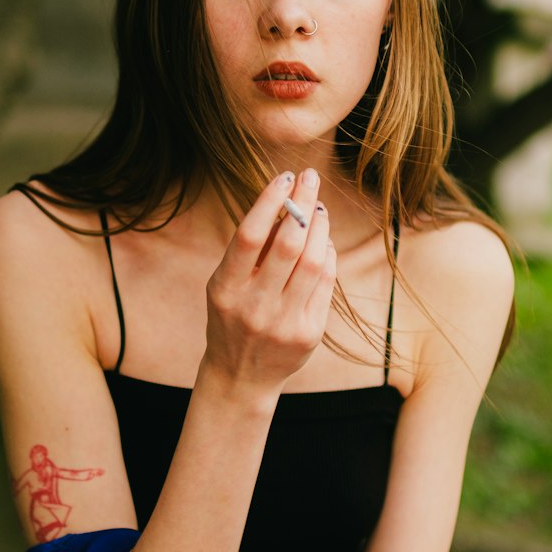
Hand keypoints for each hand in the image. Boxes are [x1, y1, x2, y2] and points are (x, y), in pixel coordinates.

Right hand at [203, 168, 335, 391]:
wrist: (241, 376)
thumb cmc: (232, 317)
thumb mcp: (225, 285)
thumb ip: (250, 251)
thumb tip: (285, 202)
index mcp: (226, 290)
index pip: (249, 236)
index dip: (268, 201)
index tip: (284, 176)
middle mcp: (254, 306)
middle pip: (287, 245)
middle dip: (302, 204)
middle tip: (309, 179)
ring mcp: (284, 322)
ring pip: (312, 261)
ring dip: (319, 227)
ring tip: (318, 207)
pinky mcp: (309, 333)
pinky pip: (325, 283)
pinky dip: (326, 254)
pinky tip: (322, 240)